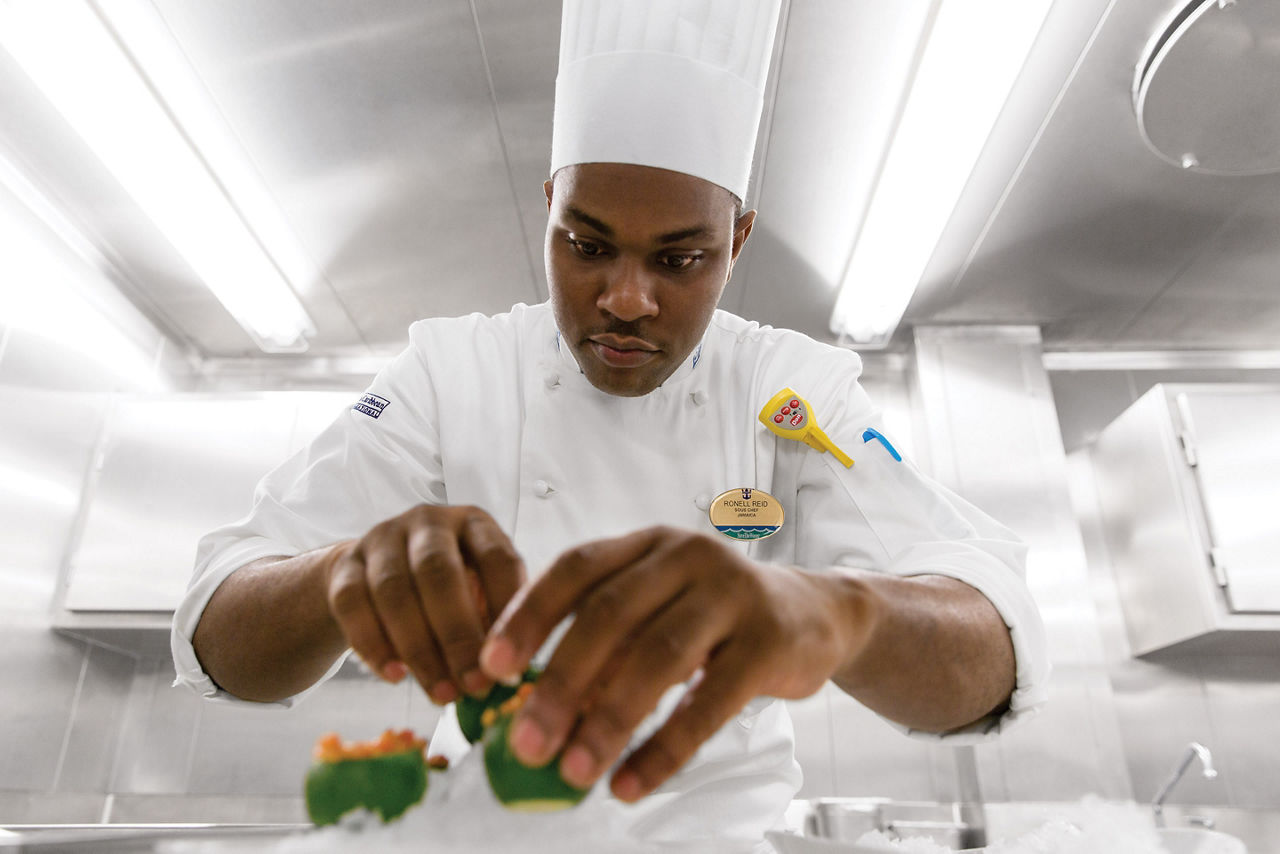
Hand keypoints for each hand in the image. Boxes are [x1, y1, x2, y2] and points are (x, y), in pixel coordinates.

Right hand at [324, 504, 524, 703]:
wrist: (374, 575)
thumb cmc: (446, 590)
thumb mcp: (479, 593)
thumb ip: (493, 624)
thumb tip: (506, 679)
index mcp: (475, 524)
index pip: (497, 558)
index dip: (507, 609)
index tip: (512, 660)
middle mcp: (429, 522)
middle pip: (439, 572)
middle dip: (458, 634)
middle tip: (474, 684)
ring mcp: (382, 538)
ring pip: (393, 590)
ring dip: (419, 649)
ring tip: (440, 693)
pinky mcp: (344, 564)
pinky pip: (352, 604)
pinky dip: (374, 645)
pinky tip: (395, 676)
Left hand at [478, 526, 869, 800]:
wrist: (815, 613)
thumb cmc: (716, 615)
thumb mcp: (659, 605)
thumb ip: (605, 638)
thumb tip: (532, 704)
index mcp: (647, 545)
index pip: (576, 569)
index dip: (528, 616)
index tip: (491, 668)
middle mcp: (686, 558)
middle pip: (609, 617)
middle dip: (560, 685)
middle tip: (526, 743)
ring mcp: (731, 596)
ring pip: (656, 659)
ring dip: (608, 722)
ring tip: (574, 772)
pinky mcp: (768, 643)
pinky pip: (708, 704)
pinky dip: (665, 749)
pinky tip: (632, 782)